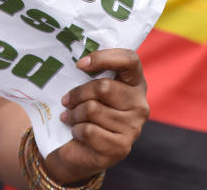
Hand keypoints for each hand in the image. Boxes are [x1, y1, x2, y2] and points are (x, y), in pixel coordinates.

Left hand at [45, 49, 148, 182]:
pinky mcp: (121, 147)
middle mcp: (140, 104)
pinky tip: (77, 132)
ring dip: (74, 114)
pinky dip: (76, 130)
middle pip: (104, 87)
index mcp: (135, 83)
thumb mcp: (90, 88)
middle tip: (66, 100)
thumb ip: (91, 73)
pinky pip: (89, 130)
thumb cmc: (87, 111)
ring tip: (70, 117)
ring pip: (93, 109)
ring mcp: (133, 127)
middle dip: (78, 93)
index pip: (129, 60)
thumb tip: (79, 62)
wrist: (81, 150)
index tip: (80, 64)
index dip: (104, 57)